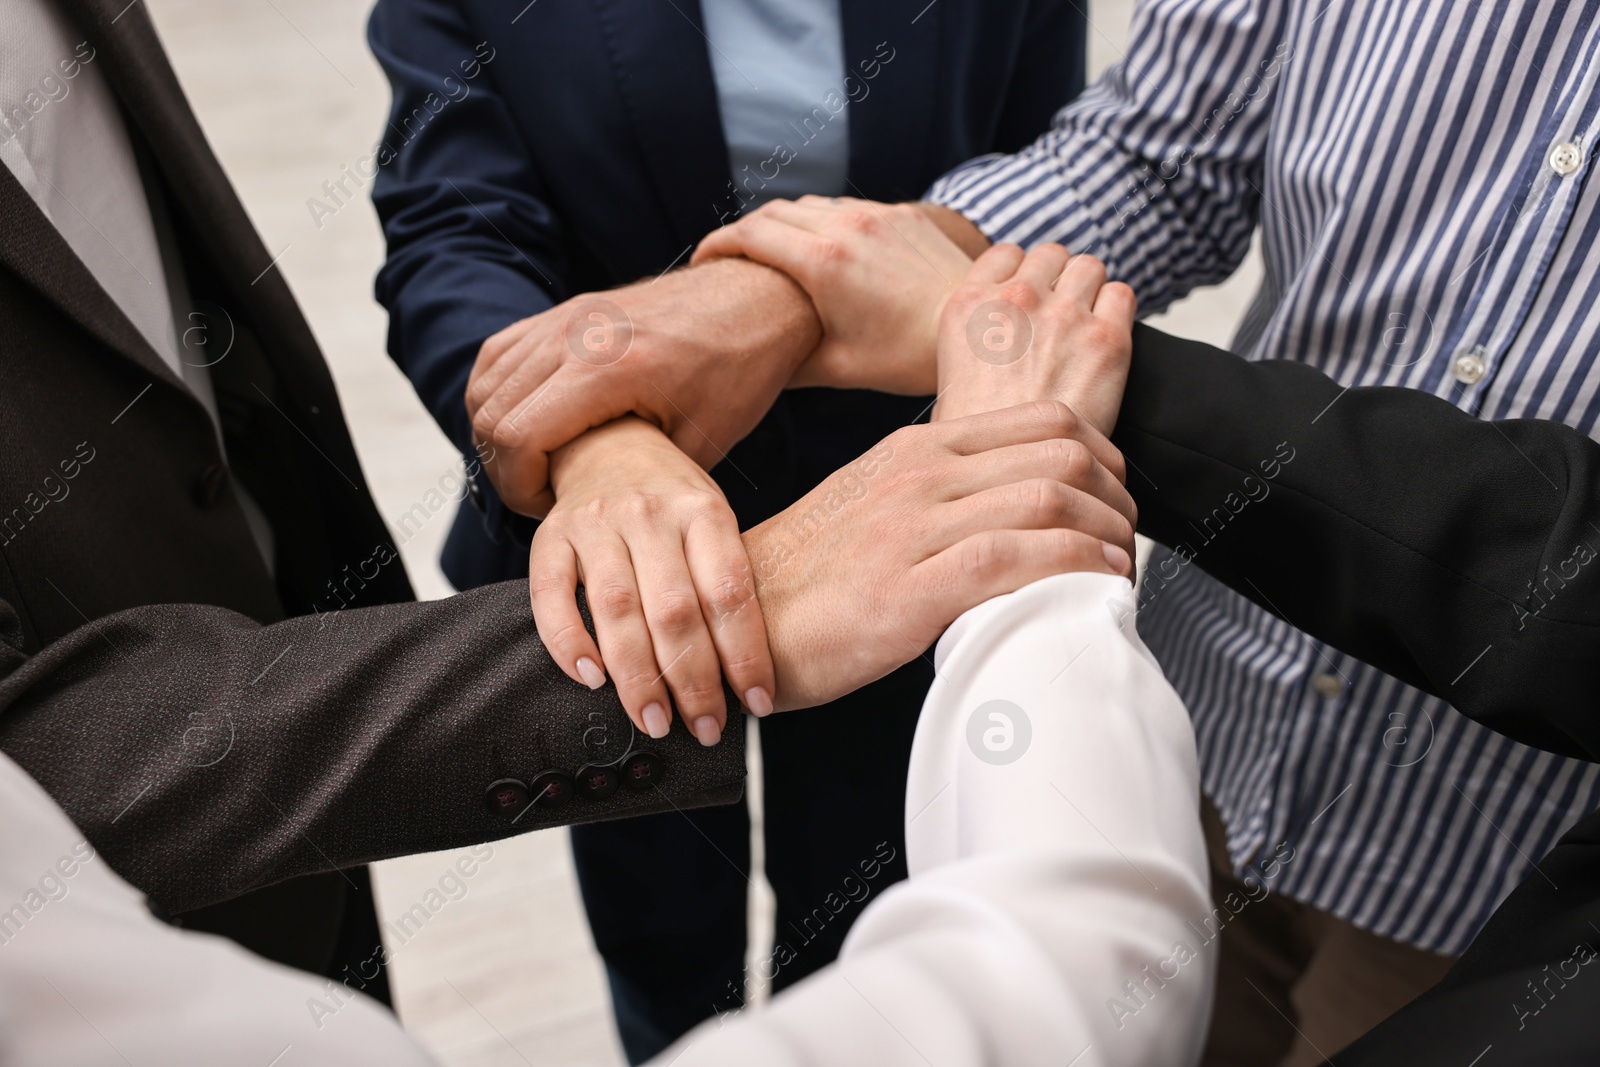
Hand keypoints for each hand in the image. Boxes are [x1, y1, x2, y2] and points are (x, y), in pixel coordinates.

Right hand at [466, 259, 820, 516]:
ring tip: (538, 466)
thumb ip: (637, 476)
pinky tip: (529, 426)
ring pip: (485, 384)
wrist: (755, 302)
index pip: (516, 437)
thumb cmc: (738, 373)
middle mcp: (574, 333)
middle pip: (490, 414)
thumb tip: (588, 518)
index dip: (519, 488)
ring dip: (497, 434)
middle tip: (543, 496)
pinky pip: (499, 355)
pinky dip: (498, 396)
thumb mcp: (699, 442)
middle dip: (504, 469)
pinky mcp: (565, 308)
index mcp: (609, 367)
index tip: (551, 509)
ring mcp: (565, 314)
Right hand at [531, 417, 773, 745]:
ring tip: (655, 721)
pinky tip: (591, 680)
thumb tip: (748, 675)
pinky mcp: (550, 536)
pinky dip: (569, 643)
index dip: (745, 653)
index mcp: (702, 511)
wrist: (608, 443)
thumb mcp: (714, 522)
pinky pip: (551, 596)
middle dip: (693, 680)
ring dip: (637, 676)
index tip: (758, 702)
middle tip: (705, 728)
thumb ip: (724, 582)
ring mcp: (595, 523)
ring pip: (617, 609)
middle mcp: (649, 514)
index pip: (728, 591)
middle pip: (674, 610)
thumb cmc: (672, 502)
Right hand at [692, 196, 970, 395]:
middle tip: (727, 258)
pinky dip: (819, 222)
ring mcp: (875, 214)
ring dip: (781, 224)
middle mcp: (846, 225)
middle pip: (771, 212)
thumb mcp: (839, 367)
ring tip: (769, 254)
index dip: (715, 246)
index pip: (748, 235)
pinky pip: (844, 207)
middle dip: (742, 232)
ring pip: (808, 205)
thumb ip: (788, 361)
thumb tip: (749, 367)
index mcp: (823, 261)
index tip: (700, 264)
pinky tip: (820, 249)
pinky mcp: (900, 214)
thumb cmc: (907, 356)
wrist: (979, 327)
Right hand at [746, 402, 1136, 710]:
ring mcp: (910, 528)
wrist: (738, 624)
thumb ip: (938, 492)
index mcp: (914, 449)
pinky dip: (1071, 567)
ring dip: (1106, 534)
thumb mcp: (875, 505)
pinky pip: (1012, 559)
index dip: (1103, 454)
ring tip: (1121, 568)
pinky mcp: (905, 589)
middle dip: (1117, 494)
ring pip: (1046, 499)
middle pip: (1059, 452)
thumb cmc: (808, 577)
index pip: (1040, 421)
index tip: (1116, 496)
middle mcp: (918, 475)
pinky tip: (1093, 585)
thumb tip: (1007, 505)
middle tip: (1129, 535)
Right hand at [934, 244, 1136, 437]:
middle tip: (1061, 317)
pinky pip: (1122, 294)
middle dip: (1058, 279)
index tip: (1028, 296)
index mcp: (968, 305)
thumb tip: (997, 340)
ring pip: (1089, 266)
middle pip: (1051, 255)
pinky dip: (1118, 310)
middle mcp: (1015, 300)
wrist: (1011, 478)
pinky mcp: (1106, 338)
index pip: (1006, 253)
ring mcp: (1062, 315)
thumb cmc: (980, 440)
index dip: (1022, 272)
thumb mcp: (949, 379)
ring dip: (1090, 290)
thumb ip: (972, 340)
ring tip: (1085, 327)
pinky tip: (1106, 341)